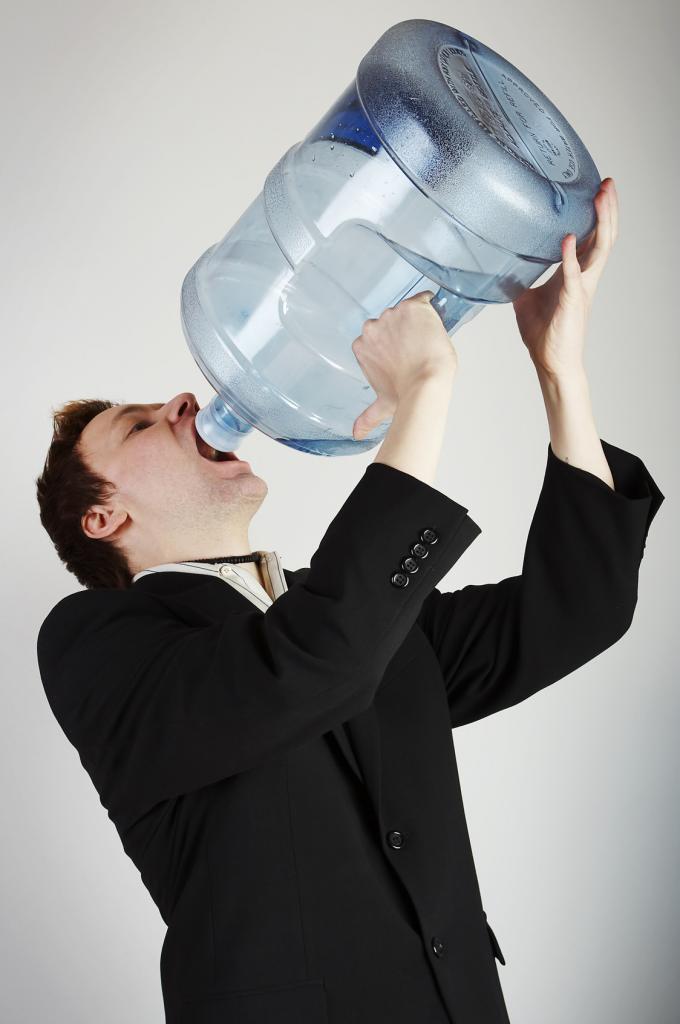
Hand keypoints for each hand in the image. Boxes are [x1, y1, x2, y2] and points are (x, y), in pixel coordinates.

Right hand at [351, 291, 456, 440]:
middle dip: (402, 331)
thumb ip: (367, 417)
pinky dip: (431, 307)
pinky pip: (423, 298)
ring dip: (417, 322)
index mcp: (361, 345)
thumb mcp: (382, 406)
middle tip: (416, 349)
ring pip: (406, 311)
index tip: (403, 354)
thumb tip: (356, 435)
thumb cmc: (405, 394)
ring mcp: (392, 315)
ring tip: (426, 341)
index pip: (378, 335)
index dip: (393, 343)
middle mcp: (372, 327)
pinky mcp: (413, 307)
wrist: (425, 384)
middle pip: (391, 321)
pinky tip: (435, 321)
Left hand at [512, 177, 618, 376]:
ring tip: (600, 198)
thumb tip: (501, 266)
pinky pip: (573, 275)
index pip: (592, 236)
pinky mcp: (571, 301)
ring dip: (601, 222)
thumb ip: (520, 278)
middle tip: (607, 182)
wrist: (549, 362)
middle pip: (604, 235)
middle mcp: (584, 276)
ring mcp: (581, 288)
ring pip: (599, 249)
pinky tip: (567, 239)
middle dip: (607, 208)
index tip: (597, 189)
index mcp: (575, 273)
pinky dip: (570, 256)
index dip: (597, 213)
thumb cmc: (544, 333)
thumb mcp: (526, 298)